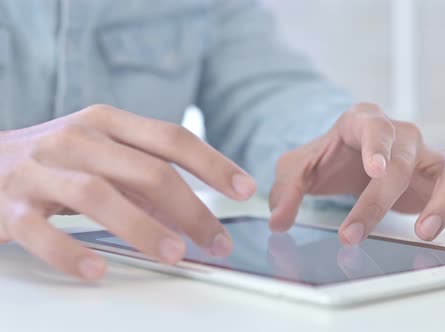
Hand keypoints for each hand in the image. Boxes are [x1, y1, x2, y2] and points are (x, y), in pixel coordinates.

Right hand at [0, 104, 255, 279]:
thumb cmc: (56, 160)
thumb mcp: (103, 155)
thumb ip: (145, 179)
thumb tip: (192, 212)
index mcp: (106, 123)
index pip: (171, 138)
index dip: (213, 164)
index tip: (244, 189)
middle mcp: (77, 141)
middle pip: (147, 171)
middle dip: (191, 209)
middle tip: (217, 241)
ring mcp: (42, 172)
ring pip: (99, 197)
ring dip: (143, 228)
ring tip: (175, 255)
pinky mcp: (10, 207)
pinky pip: (42, 232)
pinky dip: (71, 253)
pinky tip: (97, 270)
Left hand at [269, 103, 444, 246]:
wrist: (351, 160)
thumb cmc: (328, 159)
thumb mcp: (298, 168)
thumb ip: (287, 188)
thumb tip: (280, 219)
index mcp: (365, 122)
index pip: (376, 126)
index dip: (378, 145)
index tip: (374, 169)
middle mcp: (403, 135)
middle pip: (406, 159)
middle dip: (379, 200)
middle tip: (353, 235)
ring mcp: (429, 156)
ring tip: (424, 233)